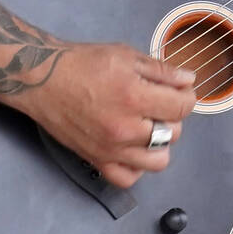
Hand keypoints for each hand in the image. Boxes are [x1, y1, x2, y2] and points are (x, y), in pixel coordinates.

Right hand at [10, 41, 195, 187]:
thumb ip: (162, 70)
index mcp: (135, 97)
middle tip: (158, 103)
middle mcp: (125, 128)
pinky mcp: (96, 160)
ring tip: (147, 126)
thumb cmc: (82, 64)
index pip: (183, 107)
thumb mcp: (126, 55)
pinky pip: (129, 178)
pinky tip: (133, 148)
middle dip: (171, 116)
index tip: (180, 91)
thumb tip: (189, 80)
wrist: (43, 79)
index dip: (187, 96)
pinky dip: (136, 167)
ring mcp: (111, 149)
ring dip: (159, 144)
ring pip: (158, 161)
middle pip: (174, 133)